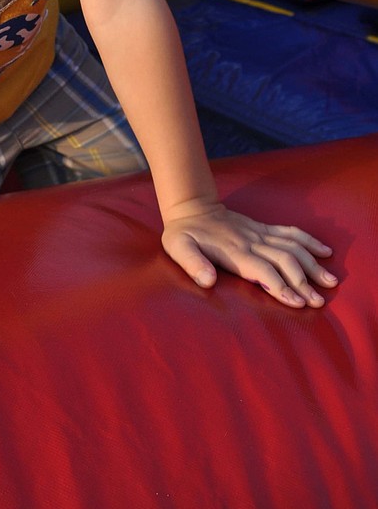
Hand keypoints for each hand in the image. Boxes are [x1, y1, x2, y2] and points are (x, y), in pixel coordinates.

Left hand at [161, 202, 336, 307]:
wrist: (191, 207)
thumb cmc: (183, 233)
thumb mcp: (178, 248)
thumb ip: (192, 264)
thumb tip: (206, 281)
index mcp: (234, 251)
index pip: (262, 270)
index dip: (280, 286)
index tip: (297, 302)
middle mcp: (251, 242)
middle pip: (284, 261)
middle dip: (303, 281)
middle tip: (319, 301)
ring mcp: (259, 233)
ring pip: (292, 247)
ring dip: (312, 264)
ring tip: (331, 281)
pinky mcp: (263, 228)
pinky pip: (290, 232)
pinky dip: (309, 241)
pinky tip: (325, 252)